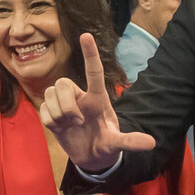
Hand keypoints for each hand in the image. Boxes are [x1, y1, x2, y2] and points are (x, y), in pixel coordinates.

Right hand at [37, 33, 155, 173]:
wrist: (91, 159)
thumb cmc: (106, 144)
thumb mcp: (118, 144)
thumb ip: (130, 142)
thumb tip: (151, 142)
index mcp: (97, 97)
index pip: (94, 72)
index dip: (90, 53)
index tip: (86, 35)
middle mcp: (79, 96)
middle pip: (62, 82)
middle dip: (67, 104)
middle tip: (78, 121)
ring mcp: (64, 105)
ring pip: (50, 93)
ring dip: (60, 114)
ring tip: (72, 125)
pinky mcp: (51, 114)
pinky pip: (43, 111)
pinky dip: (52, 122)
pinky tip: (61, 128)